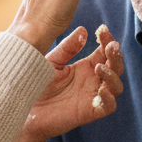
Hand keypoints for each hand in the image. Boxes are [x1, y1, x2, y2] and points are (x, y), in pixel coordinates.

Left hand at [10, 24, 123, 141]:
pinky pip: (109, 106)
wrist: (25, 107)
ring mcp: (93, 96)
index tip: (102, 30)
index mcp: (85, 66)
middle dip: (116, 55)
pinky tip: (101, 90)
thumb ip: (67, 48)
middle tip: (111, 46)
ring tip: (98, 68)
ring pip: (116, 86)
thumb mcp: (52, 61)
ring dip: (113, 75)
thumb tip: (83, 30)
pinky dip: (109, 98)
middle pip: (116, 67)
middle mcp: (93, 80)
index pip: (104, 51)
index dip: (107, 40)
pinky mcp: (90, 112)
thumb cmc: (37, 83)